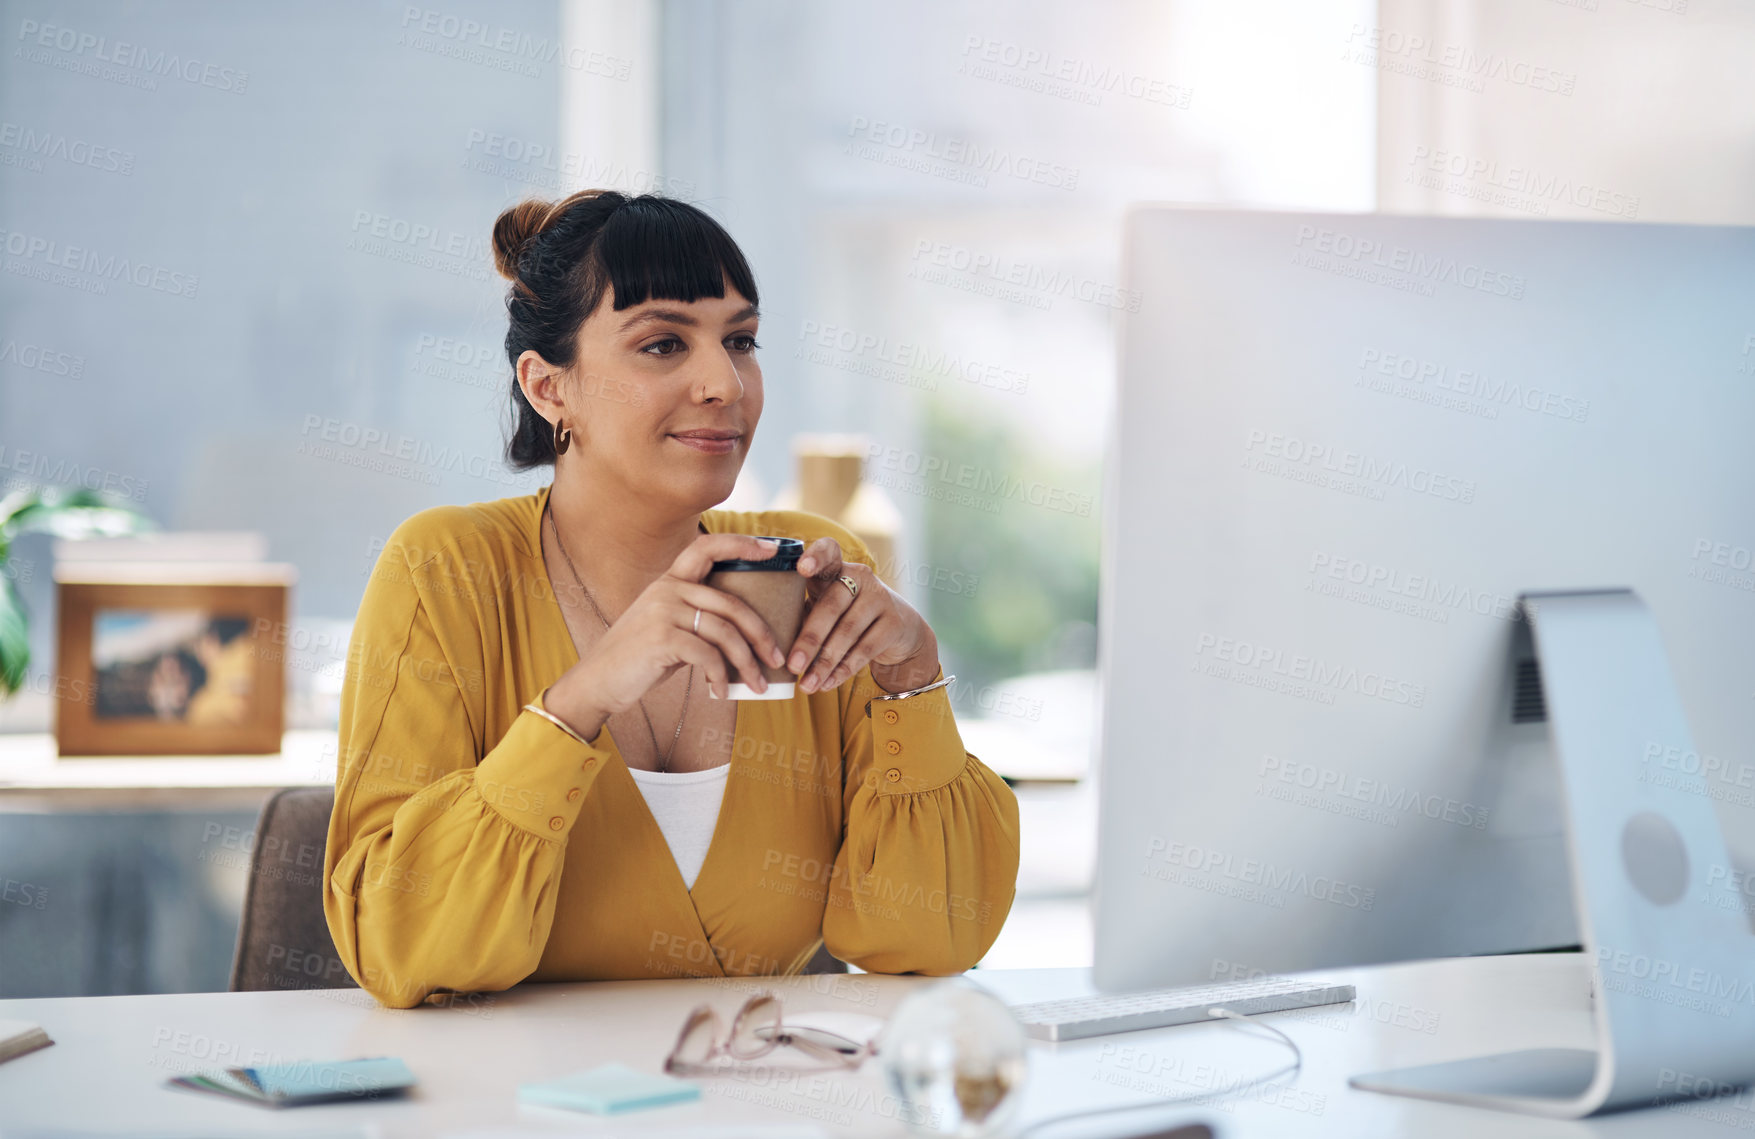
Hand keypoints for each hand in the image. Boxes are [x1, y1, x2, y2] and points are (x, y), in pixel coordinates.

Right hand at [544, 533, 791, 736]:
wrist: (598, 681)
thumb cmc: (639, 657)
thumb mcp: (667, 626)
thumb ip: (697, 618)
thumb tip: (745, 631)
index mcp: (670, 580)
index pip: (708, 546)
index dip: (741, 544)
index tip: (772, 550)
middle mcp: (667, 589)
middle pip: (731, 604)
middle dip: (761, 634)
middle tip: (777, 659)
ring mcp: (663, 611)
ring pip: (725, 632)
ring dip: (747, 663)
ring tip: (757, 685)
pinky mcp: (662, 638)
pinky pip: (708, 655)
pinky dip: (720, 677)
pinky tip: (720, 692)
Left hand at [786, 537, 939, 694]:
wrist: (898, 628)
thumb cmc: (845, 615)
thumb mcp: (825, 606)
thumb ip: (802, 614)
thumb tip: (771, 645)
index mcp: (836, 568)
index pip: (828, 551)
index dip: (815, 557)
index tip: (801, 568)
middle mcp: (860, 576)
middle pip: (831, 605)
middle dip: (810, 639)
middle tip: (792, 666)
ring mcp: (880, 597)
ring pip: (847, 632)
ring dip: (825, 662)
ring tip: (807, 685)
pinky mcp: (894, 622)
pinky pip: (864, 649)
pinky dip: (843, 670)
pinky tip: (827, 684)